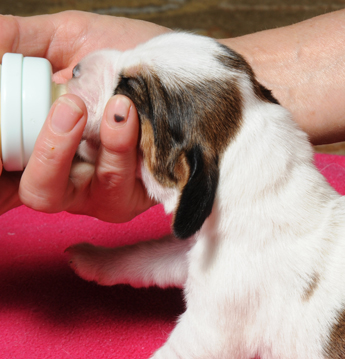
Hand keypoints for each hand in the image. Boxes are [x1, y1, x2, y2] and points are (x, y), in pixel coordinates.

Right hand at [0, 11, 168, 220]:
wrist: (188, 62)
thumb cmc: (125, 53)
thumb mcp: (66, 38)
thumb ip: (18, 42)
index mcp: (43, 146)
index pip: (7, 172)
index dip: (2, 166)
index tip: (7, 142)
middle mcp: (70, 175)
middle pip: (39, 192)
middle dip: (48, 152)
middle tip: (70, 107)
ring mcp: (107, 191)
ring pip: (85, 195)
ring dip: (104, 149)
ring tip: (119, 107)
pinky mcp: (145, 195)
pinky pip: (127, 190)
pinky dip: (127, 154)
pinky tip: (133, 119)